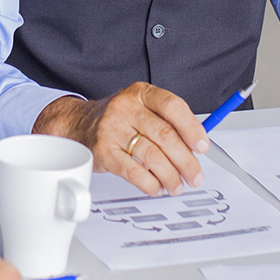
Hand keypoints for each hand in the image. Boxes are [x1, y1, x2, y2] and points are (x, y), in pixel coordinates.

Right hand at [33, 82, 210, 195]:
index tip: (202, 146)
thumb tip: (197, 144)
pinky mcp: (103, 152)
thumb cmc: (117, 117)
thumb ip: (167, 120)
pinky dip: (150, 183)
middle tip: (195, 174)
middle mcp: (126, 108)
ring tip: (178, 185)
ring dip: (170, 175)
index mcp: (141, 93)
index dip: (191, 127)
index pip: (173, 106)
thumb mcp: (141, 107)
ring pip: (152, 155)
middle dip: (186, 160)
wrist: (77, 124)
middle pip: (165, 135)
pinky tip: (157, 187)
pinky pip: (133, 171)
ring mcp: (112, 129)